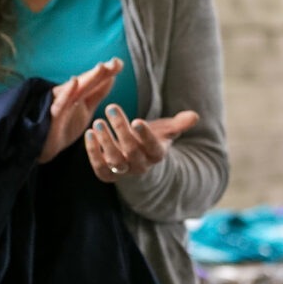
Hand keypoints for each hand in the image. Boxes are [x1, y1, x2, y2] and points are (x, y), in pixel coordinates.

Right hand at [39, 58, 122, 162]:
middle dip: (101, 72)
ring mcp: (60, 104)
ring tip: (101, 67)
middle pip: (87, 82)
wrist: (44, 146)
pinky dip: (67, 92)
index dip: (106, 72)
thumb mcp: (86, 108)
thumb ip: (97, 93)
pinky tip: (74, 81)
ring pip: (77, 89)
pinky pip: (60, 103)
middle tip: (115, 62)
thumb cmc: (65, 125)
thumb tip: (111, 76)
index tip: (120, 62)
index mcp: (78, 94)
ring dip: (89, 78)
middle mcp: (69, 95)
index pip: (94, 81)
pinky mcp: (53, 115)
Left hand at [84, 103, 199, 182]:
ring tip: (98, 122)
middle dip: (121, 129)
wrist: (137, 158)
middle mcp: (141, 166)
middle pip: (132, 151)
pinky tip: (89, 134)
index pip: (153, 147)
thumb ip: (180, 123)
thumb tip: (194, 116)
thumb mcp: (166, 130)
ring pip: (115, 160)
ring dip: (105, 141)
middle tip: (111, 108)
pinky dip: (93, 152)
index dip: (145, 135)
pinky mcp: (108, 175)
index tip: (137, 120)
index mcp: (157, 154)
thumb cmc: (152, 139)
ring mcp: (124, 172)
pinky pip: (100, 167)